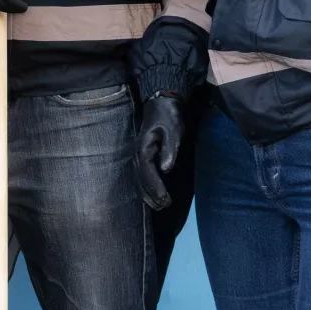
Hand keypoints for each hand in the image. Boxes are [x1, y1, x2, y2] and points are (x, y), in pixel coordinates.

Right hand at [134, 92, 186, 209]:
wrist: (162, 103)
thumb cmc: (169, 117)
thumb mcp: (173, 131)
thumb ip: (169, 150)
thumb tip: (166, 169)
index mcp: (144, 148)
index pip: (148, 172)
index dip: (155, 187)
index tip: (165, 199)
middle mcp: (137, 153)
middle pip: (141, 178)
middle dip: (151, 194)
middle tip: (162, 207)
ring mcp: (138, 154)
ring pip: (139, 178)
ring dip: (147, 193)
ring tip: (157, 205)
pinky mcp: (142, 154)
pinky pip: (141, 174)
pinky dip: (145, 186)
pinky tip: (151, 193)